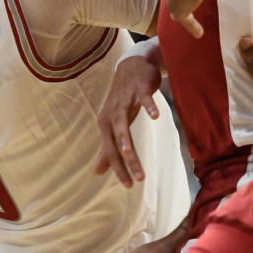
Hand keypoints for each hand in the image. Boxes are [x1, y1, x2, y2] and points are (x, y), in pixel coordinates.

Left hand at [95, 40, 164, 186]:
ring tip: (129, 153)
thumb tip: (97, 172)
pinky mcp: (138, 88)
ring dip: (125, 137)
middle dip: (126, 160)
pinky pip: (143, 98)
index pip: (111, 151)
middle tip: (138, 179)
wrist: (132, 66)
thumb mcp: (114, 124)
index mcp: (107, 124)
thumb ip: (107, 148)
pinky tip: (155, 116)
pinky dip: (148, 106)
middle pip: (116, 140)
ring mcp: (125, 99)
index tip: (129, 185)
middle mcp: (112, 113)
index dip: (119, 169)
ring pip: (123, 121)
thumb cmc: (123, 99)